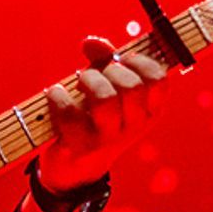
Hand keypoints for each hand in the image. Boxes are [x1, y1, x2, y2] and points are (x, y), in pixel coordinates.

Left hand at [37, 36, 167, 192]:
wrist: (76, 169)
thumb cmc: (95, 119)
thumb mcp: (106, 89)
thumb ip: (104, 61)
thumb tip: (91, 42)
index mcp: (149, 112)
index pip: (158, 80)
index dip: (140, 62)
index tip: (123, 58)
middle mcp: (133, 127)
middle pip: (132, 86)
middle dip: (110, 70)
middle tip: (96, 73)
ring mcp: (107, 140)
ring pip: (105, 100)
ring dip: (88, 80)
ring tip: (78, 81)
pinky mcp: (80, 147)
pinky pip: (70, 115)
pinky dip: (58, 97)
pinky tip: (54, 94)